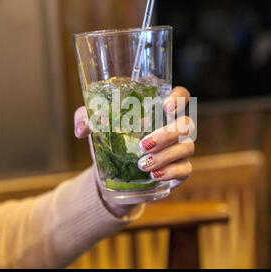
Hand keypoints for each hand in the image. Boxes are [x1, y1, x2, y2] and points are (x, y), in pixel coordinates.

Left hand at [74, 86, 193, 215]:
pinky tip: (154, 175)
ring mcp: (180, 149)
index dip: (178, 98)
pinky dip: (171, 172)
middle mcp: (174, 127)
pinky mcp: (179, 170)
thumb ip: (86, 118)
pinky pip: (186, 169)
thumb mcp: (98, 127)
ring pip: (186, 147)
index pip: (181, 96)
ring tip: (141, 165)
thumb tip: (83, 127)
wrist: (116, 173)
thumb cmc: (113, 141)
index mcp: (159, 111)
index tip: (164, 107)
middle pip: (186, 124)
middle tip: (143, 145)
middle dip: (167, 134)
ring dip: (165, 156)